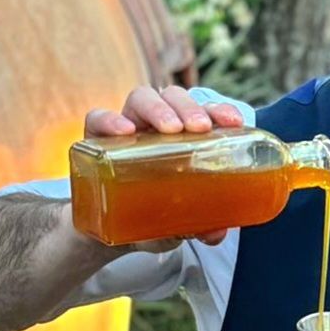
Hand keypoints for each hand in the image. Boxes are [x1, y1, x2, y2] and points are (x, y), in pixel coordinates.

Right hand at [83, 85, 246, 250]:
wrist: (105, 229)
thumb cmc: (150, 215)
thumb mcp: (177, 222)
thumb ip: (197, 225)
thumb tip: (217, 233)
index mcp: (181, 138)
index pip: (203, 112)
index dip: (219, 110)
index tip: (235, 122)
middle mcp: (154, 126)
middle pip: (173, 97)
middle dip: (189, 107)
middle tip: (199, 128)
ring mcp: (124, 129)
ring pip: (140, 98)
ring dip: (158, 108)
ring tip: (170, 129)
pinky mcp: (94, 140)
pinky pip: (97, 118)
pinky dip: (110, 120)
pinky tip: (125, 131)